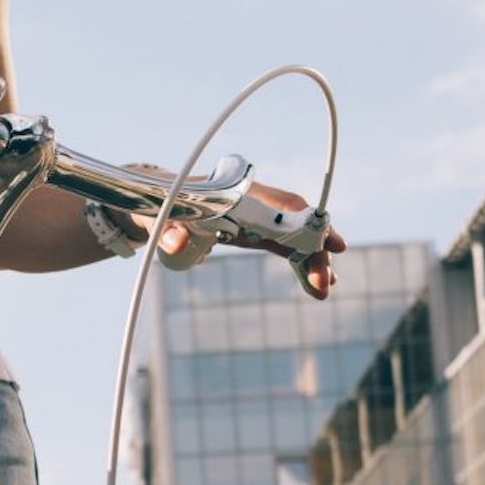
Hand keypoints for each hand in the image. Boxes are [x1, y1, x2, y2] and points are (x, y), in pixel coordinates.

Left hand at [150, 178, 347, 300]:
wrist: (151, 201)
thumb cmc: (155, 207)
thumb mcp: (155, 219)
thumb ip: (165, 231)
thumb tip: (175, 242)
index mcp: (236, 195)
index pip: (283, 205)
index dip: (311, 222)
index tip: (333, 243)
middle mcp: (252, 202)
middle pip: (296, 221)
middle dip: (314, 250)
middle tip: (324, 284)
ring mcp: (254, 216)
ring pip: (293, 234)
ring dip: (310, 259)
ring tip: (322, 289)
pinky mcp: (250, 230)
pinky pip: (282, 243)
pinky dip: (298, 261)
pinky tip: (312, 281)